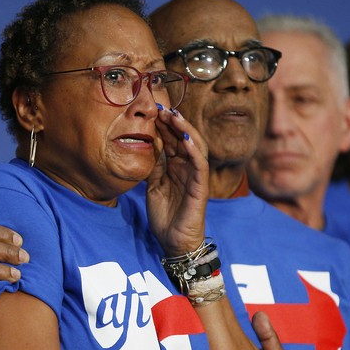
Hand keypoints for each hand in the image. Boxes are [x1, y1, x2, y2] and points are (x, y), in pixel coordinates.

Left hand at [146, 106, 209, 255]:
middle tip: (161, 108)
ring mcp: (195, 176)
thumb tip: (148, 144)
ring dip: (186, 131)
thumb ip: (154, 166)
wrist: (173, 241)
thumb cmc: (165, 216)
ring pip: (195, 146)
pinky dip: (195, 151)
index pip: (171, 140)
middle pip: (183, 138)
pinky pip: (200, 165)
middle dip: (173, 122)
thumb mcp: (153, 186)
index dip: (164, 125)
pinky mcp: (201, 187)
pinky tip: (186, 139)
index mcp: (176, 167)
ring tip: (174, 118)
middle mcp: (187, 168)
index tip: (152, 111)